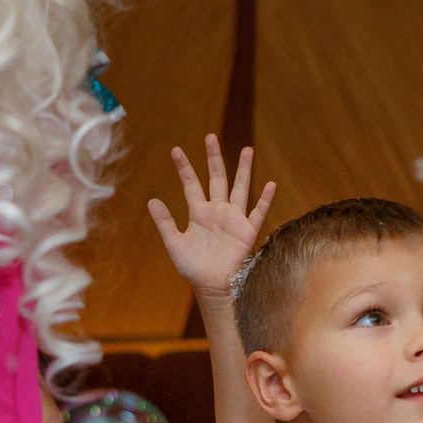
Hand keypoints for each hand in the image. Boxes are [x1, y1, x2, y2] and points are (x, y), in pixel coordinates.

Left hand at [147, 135, 274, 304]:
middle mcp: (217, 210)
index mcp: (198, 213)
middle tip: (211, 137)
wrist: (212, 285)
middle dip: (213, 158)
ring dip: (242, 169)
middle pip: (216, 178)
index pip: (191, 184)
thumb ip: (165, 222)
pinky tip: (270, 184)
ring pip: (239, 187)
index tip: (176, 150)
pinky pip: (257, 211)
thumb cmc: (193, 267)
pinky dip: (264, 199)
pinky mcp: (247, 230)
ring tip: (247, 149)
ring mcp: (233, 218)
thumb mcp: (174, 243)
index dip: (184, 167)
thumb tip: (152, 200)